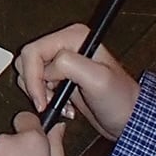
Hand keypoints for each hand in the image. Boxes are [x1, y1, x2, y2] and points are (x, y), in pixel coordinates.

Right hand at [14, 23, 138, 141]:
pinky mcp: (61, 77)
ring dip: (39, 93)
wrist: (128, 118)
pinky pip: (37, 85)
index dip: (33, 77)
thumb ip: (70, 65)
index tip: (42, 98)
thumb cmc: (121, 99)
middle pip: (27, 61)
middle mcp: (66, 45)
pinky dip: (43, 98)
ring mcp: (63, 61)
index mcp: (74, 37)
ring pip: (29, 73)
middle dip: (34, 85)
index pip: (33, 51)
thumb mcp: (98, 80)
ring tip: (60, 104)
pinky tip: (63, 106)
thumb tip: (48, 67)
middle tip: (49, 101)